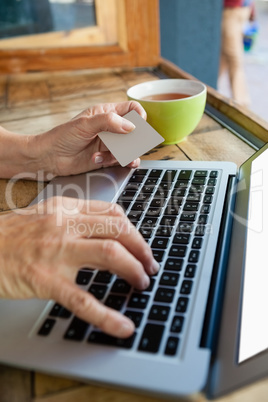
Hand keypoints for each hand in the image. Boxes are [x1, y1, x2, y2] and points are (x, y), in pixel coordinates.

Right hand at [0, 197, 157, 337]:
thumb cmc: (10, 236)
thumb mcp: (45, 216)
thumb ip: (75, 220)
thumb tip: (107, 232)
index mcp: (65, 209)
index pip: (113, 213)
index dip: (134, 230)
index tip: (141, 245)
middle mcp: (64, 225)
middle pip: (119, 229)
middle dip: (142, 249)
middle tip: (150, 265)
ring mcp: (56, 251)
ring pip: (109, 254)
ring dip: (133, 270)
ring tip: (141, 282)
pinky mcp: (46, 280)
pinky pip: (83, 299)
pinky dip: (107, 315)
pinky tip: (122, 326)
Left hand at [37, 101, 145, 177]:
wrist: (50, 157)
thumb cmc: (62, 136)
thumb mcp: (85, 124)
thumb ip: (109, 122)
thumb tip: (132, 126)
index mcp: (106, 113)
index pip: (132, 109)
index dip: (139, 116)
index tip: (138, 126)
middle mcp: (111, 128)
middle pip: (135, 131)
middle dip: (134, 140)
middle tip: (125, 145)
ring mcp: (110, 144)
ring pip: (131, 148)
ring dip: (125, 153)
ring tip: (114, 156)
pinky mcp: (107, 158)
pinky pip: (122, 160)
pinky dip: (116, 162)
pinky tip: (102, 160)